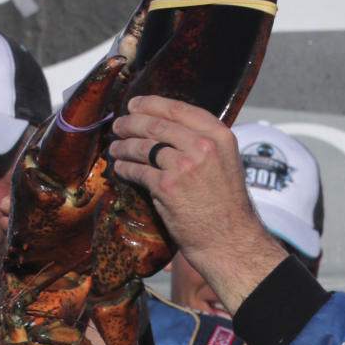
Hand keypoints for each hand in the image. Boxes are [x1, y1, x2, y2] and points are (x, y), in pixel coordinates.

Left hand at [110, 96, 285, 314]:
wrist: (229, 240)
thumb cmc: (228, 206)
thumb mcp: (226, 163)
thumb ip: (204, 144)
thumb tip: (171, 130)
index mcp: (220, 136)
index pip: (180, 109)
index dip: (152, 104)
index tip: (135, 104)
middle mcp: (203, 146)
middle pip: (157, 125)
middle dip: (131, 123)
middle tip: (119, 126)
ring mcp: (184, 166)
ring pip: (143, 146)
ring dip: (123, 146)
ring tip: (115, 148)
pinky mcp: (167, 186)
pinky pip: (137, 170)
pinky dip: (125, 168)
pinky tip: (120, 167)